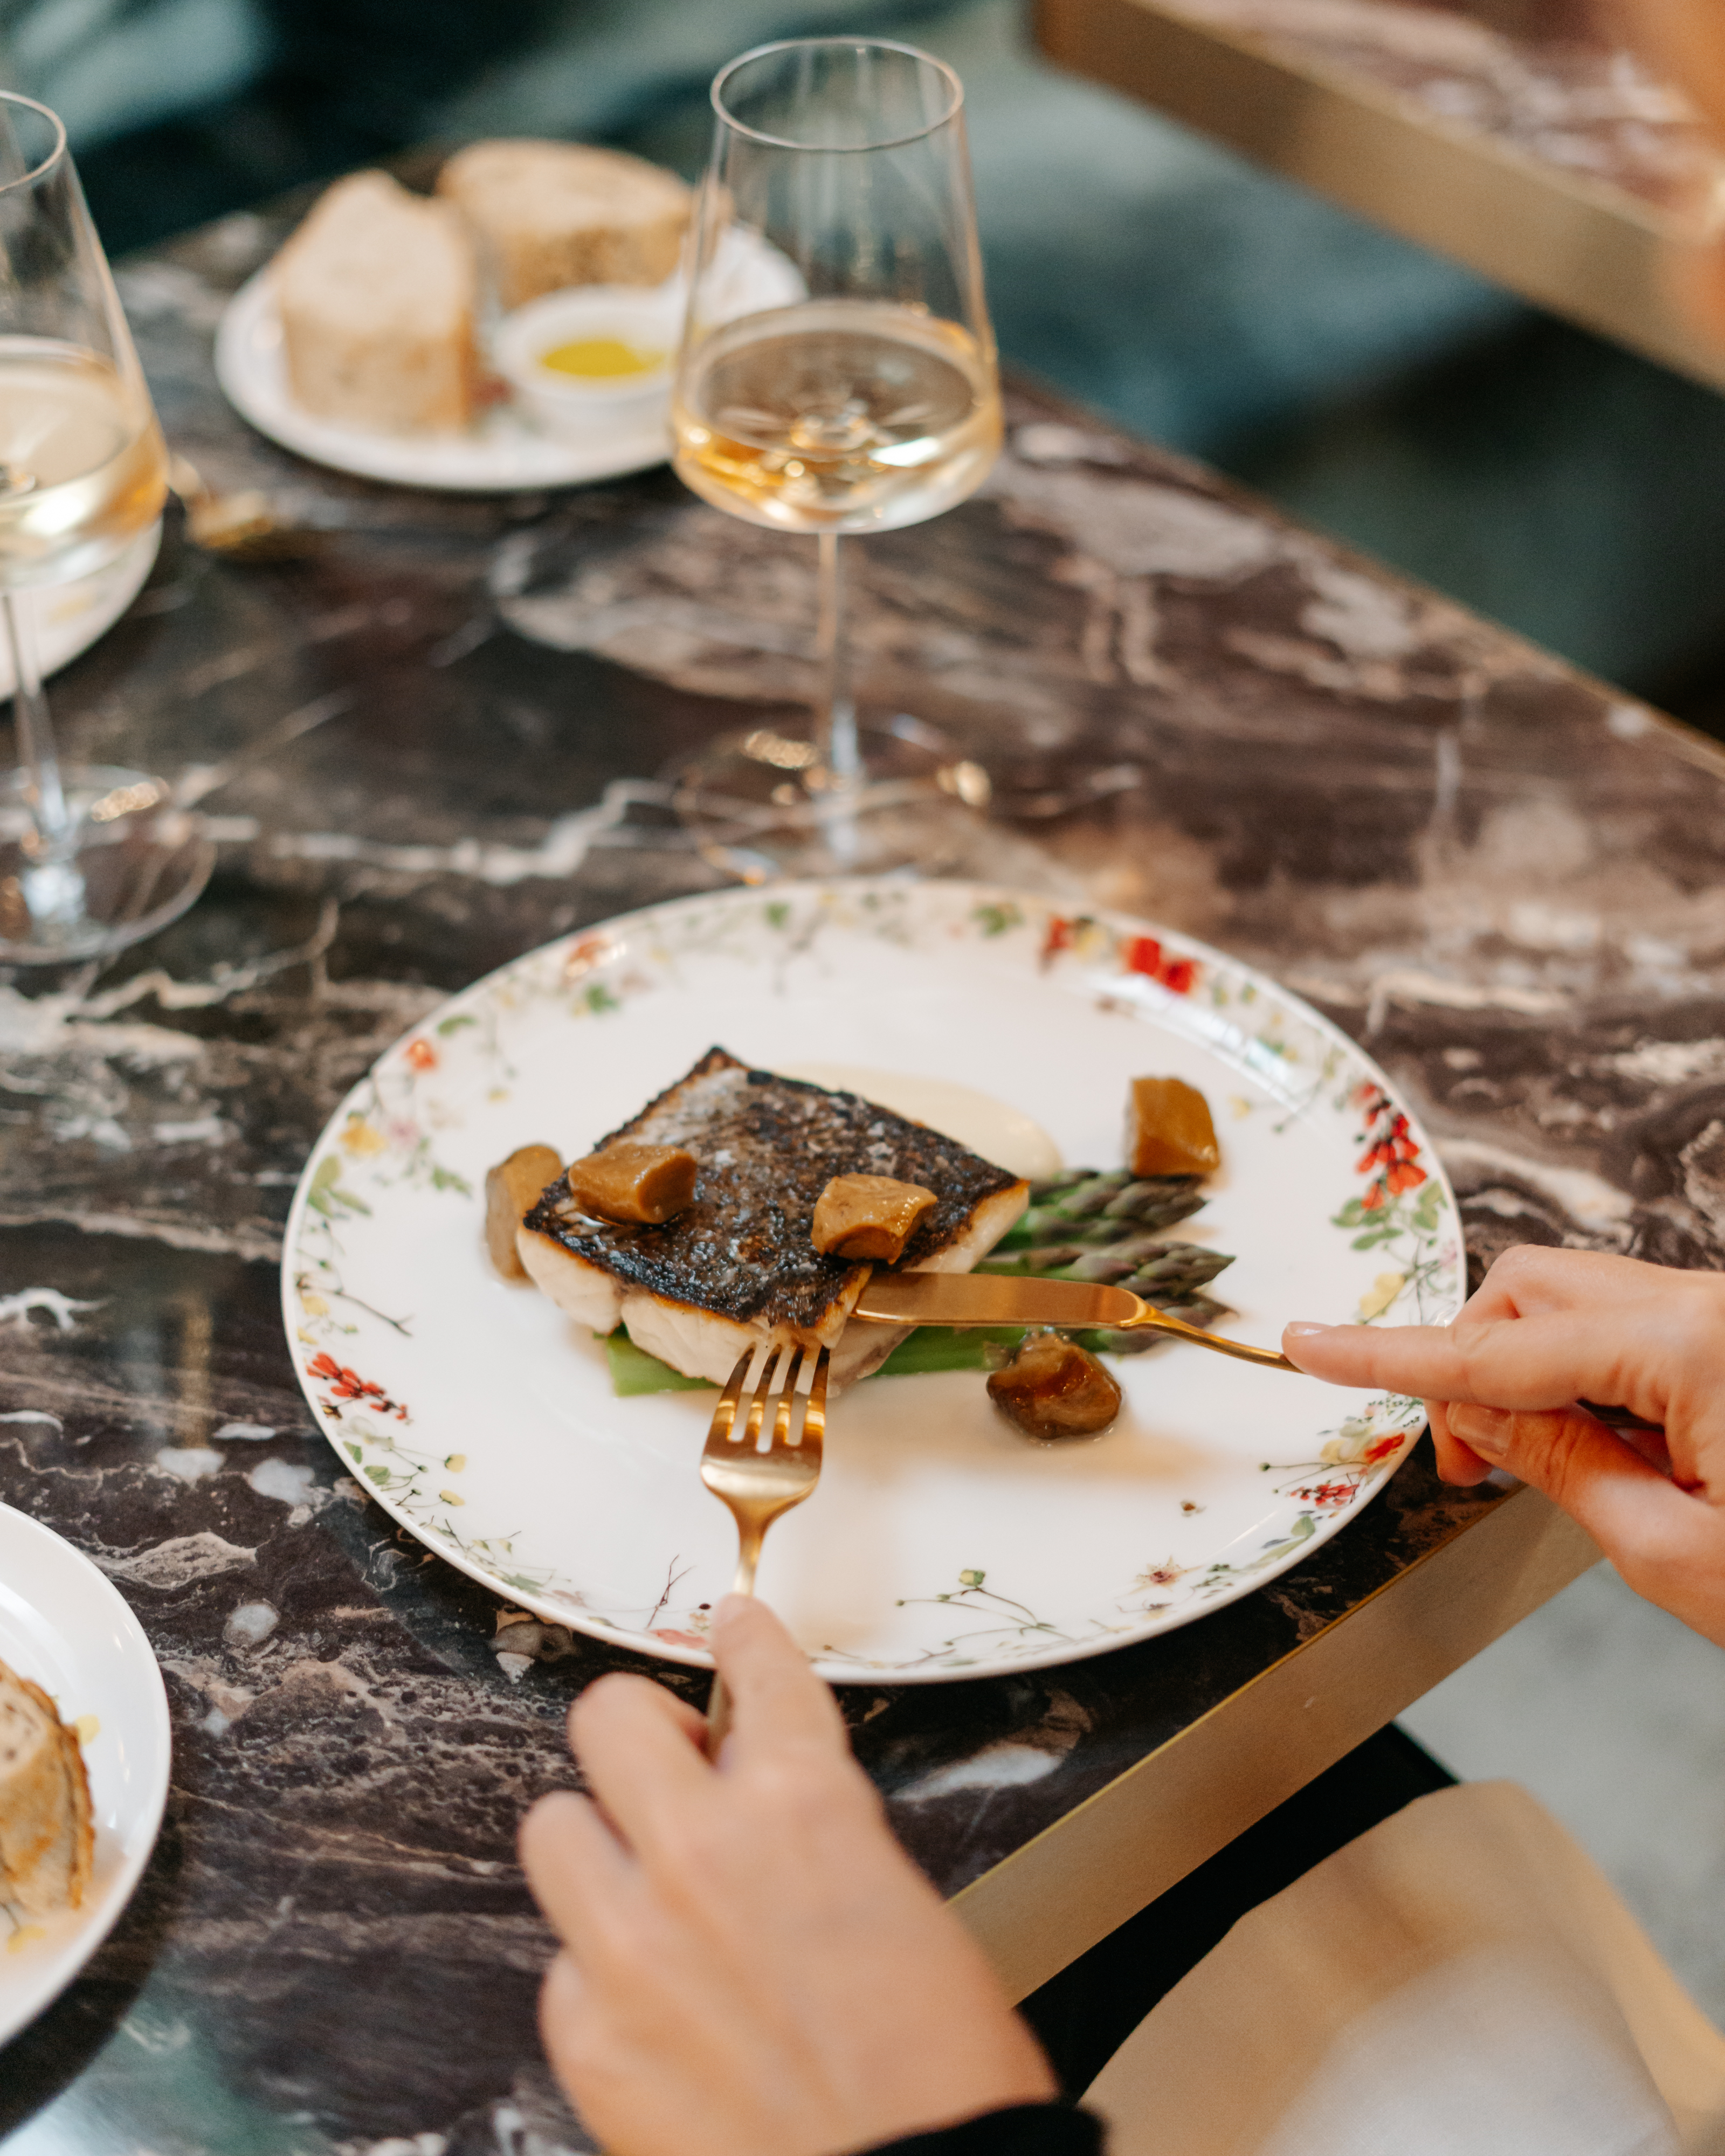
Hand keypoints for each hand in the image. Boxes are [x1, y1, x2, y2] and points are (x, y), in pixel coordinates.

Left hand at [520, 1595, 1054, 2155]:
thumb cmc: (938, 2074)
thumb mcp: (905, 1908)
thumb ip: (819, 1839)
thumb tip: (778, 1821)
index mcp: (804, 1806)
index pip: (757, 1676)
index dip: (743, 1640)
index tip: (732, 1627)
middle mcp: (701, 1852)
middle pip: (609, 1717)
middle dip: (641, 1732)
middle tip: (672, 1770)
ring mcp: (629, 1942)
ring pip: (552, 1828)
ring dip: (599, 1847)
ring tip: (644, 1890)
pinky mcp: (586, 2035)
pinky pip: (561, 1966)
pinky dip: (599, 1975)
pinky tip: (654, 2009)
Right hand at [1280, 1246, 1724, 1647]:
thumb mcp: (1670, 1551)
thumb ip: (1560, 1465)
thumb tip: (1475, 1412)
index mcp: (1696, 1345)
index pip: (1500, 1348)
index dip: (1393, 1355)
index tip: (1312, 1344)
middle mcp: (1714, 1305)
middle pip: (1532, 1292)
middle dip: (1474, 1363)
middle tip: (1467, 1466)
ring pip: (1579, 1303)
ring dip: (1533, 1374)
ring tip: (1540, 1466)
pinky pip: (1632, 1327)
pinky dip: (1591, 1377)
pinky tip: (1615, 1450)